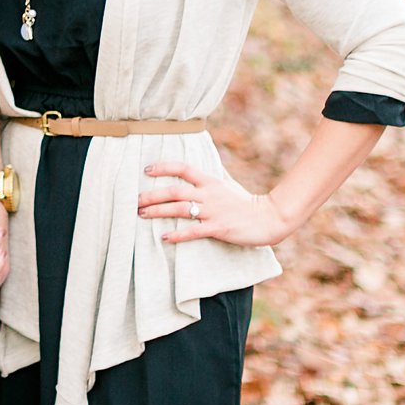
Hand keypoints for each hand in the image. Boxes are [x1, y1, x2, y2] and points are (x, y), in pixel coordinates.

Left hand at [140, 161, 292, 247]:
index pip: (183, 168)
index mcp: (210, 182)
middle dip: (152, 195)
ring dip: (158, 211)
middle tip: (135, 200)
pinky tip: (164, 237)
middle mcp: (209, 194)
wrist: (269, 218)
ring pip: (180, 209)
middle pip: (175, 191)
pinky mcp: (219, 228)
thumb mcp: (228, 185)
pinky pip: (194, 231)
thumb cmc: (247, 202)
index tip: (147, 170)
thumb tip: (197, 171)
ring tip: (141, 214)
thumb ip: (211, 178)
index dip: (164, 167)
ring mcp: (213, 211)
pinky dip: (178, 234)